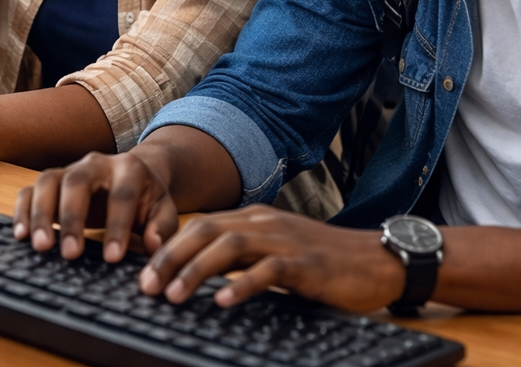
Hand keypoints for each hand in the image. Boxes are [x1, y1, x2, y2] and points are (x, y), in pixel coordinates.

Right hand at [13, 149, 180, 263]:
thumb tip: (152, 245)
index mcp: (129, 168)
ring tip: (41, 247)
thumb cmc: (147, 199)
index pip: (121, 194)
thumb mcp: (163, 210)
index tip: (113, 258)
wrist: (133, 175)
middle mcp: (95, 163)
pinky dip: (22, 211)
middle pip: (77, 181)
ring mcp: (69, 170)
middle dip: (72, 217)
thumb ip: (161, 226)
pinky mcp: (50, 182)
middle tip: (70, 253)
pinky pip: (29, 190)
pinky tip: (21, 236)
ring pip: (47, 181)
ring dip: (41, 214)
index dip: (117, 225)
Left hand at [139, 206, 405, 312]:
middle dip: (171, 258)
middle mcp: (265, 223)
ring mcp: (285, 241)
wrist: (376, 259)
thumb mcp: (277, 252)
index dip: (169, 248)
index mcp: (255, 219)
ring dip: (196, 270)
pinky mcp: (305, 263)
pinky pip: (268, 270)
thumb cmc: (323, 261)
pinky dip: (242, 284)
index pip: (201, 227)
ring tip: (174, 295)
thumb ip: (243, 258)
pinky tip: (223, 301)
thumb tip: (202, 276)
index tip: (144, 273)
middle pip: (207, 231)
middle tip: (146, 286)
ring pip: (230, 246)